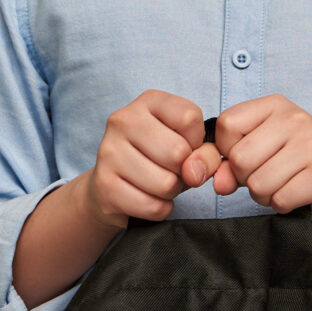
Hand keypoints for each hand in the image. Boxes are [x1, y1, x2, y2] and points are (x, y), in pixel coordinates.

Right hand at [75, 90, 222, 227]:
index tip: (186, 145)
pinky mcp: (104, 185)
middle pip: (178, 152)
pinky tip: (147, 198)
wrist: (111, 187)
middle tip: (172, 169)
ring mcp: (109, 152)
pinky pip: (153, 206)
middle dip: (185, 170)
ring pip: (166, 183)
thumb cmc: (159, 160)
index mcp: (149, 101)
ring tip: (158, 183)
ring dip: (172, 191)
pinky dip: (159, 208)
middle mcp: (123, 120)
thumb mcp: (189, 147)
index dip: (197, 140)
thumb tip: (194, 173)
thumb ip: (207, 153)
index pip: (190, 118)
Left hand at [211, 94, 311, 226]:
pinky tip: (299, 194)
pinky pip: (280, 199)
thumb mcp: (267, 150)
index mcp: (276, 105)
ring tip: (286, 186)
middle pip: (240, 159)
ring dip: (265, 196)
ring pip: (258, 184)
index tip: (252, 156)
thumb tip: (218, 183)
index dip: (229, 151)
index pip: (227, 125)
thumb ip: (233, 163)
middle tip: (271, 176)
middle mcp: (295, 119)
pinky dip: (283, 205)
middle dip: (247, 179)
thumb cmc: (306, 161)